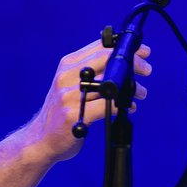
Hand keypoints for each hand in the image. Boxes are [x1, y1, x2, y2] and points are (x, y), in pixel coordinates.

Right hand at [34, 39, 150, 160]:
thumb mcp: (70, 84)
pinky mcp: (75, 115)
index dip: (124, 47)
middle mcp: (67, 77)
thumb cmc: (61, 110)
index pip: (100, 48)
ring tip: (141, 92)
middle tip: (146, 70)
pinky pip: (106, 107)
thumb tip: (122, 58)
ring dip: (131, 87)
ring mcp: (69, 96)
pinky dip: (122, 106)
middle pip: (106, 60)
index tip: (142, 51)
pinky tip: (129, 107)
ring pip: (110, 84)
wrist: (40, 139)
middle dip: (132, 63)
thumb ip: (90, 70)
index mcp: (68, 65)